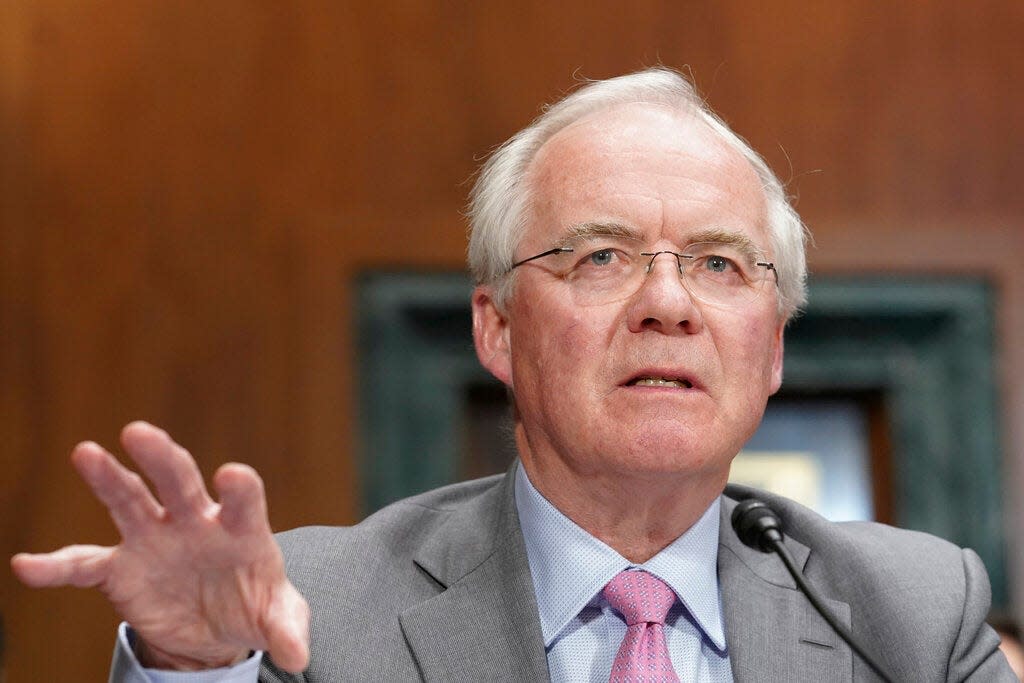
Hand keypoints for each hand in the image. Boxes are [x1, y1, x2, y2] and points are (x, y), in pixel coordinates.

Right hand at [10, 421, 309, 671]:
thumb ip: (287, 629)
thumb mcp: (277, 619)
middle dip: (162, 458)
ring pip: (129, 501)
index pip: (242, 500)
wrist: (216, 627)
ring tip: (86, 453)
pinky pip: (84, 564)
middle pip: (179, 482)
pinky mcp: (122, 568)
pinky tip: (28, 566)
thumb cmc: (254, 606)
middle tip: (141, 433)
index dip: (238, 488)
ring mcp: (155, 539)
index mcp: (239, 529)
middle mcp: (194, 522)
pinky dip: (56, 566)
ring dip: (109, 478)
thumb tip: (298, 655)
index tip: (232, 476)